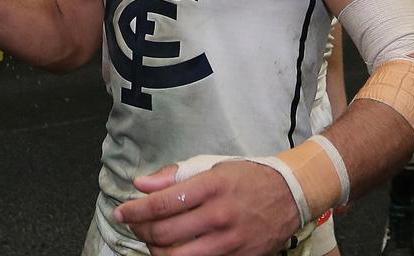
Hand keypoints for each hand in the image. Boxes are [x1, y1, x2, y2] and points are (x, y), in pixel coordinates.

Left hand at [113, 159, 300, 255]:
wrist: (291, 194)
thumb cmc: (247, 177)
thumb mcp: (211, 165)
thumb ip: (173, 175)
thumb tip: (141, 185)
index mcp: (210, 186)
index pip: (161, 204)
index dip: (135, 211)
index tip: (122, 213)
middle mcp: (219, 215)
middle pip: (164, 233)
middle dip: (140, 231)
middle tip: (134, 225)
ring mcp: (229, 241)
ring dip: (155, 250)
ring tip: (151, 240)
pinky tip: (173, 250)